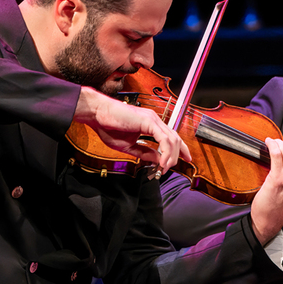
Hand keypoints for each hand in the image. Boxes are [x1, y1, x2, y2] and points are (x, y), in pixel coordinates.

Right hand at [74, 86, 191, 174]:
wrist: (97, 114)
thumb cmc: (108, 127)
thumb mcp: (129, 146)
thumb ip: (145, 152)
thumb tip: (158, 159)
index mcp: (151, 124)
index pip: (172, 137)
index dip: (181, 149)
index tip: (185, 160)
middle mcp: (154, 120)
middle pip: (175, 139)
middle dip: (177, 156)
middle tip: (167, 169)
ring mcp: (152, 119)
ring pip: (172, 139)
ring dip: (171, 156)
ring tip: (164, 167)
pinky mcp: (148, 121)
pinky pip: (163, 138)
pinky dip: (165, 151)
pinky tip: (162, 161)